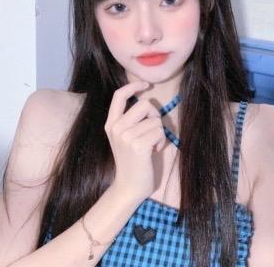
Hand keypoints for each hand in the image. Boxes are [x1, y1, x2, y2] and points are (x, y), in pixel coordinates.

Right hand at [104, 81, 166, 200]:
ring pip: (155, 119)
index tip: (145, 85)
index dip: (133, 86)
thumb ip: (131, 120)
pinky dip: (162, 140)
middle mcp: (116, 127)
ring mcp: (126, 136)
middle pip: (145, 104)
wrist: (129, 187)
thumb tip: (148, 102)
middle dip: (155, 115)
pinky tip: (154, 150)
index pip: (119, 95)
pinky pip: (159, 131)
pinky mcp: (138, 145)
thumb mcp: (125, 137)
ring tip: (152, 145)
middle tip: (153, 131)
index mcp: (111, 124)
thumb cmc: (132, 161)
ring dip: (159, 132)